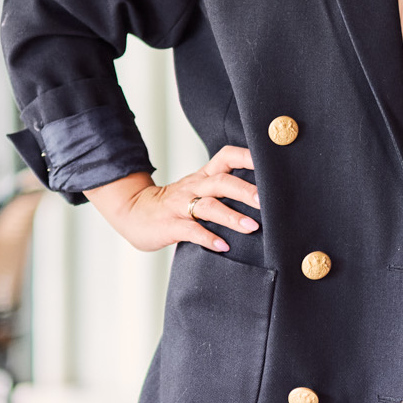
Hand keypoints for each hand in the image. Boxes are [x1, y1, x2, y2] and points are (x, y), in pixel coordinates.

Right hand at [85, 147, 259, 252]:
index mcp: (204, 176)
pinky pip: (191, 231)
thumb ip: (224, 190)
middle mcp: (194, 187)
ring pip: (208, 206)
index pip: (227, 157)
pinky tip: (223, 246)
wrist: (133, 212)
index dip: (247, 156)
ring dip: (231, 217)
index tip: (270, 163)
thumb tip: (263, 197)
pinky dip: (208, 238)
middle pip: (222, 182)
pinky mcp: (170, 225)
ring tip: (251, 227)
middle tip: (267, 201)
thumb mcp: (198, 189)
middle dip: (246, 190)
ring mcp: (180, 206)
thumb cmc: (174, 204)